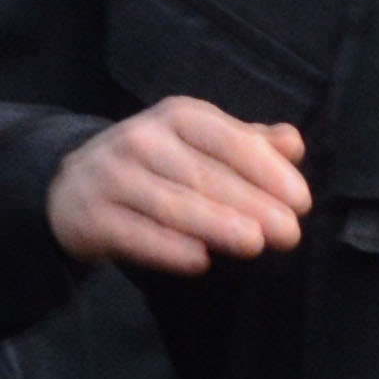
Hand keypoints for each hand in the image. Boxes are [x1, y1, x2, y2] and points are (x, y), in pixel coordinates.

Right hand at [51, 99, 307, 270]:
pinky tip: (199, 261)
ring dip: (216, 225)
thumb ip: (250, 143)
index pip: (230, 141)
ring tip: (254, 244)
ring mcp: (109, 176)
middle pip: (205, 176)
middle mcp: (141, 139)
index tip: (302, 202)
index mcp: (180, 116)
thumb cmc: (163, 165)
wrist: (76, 187)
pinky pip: (132, 233)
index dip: (268, 171)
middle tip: (289, 234)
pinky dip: (167, 248)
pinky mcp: (88, 215)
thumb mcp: (205, 143)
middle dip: (252, 205)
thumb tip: (293, 143)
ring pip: (171, 204)